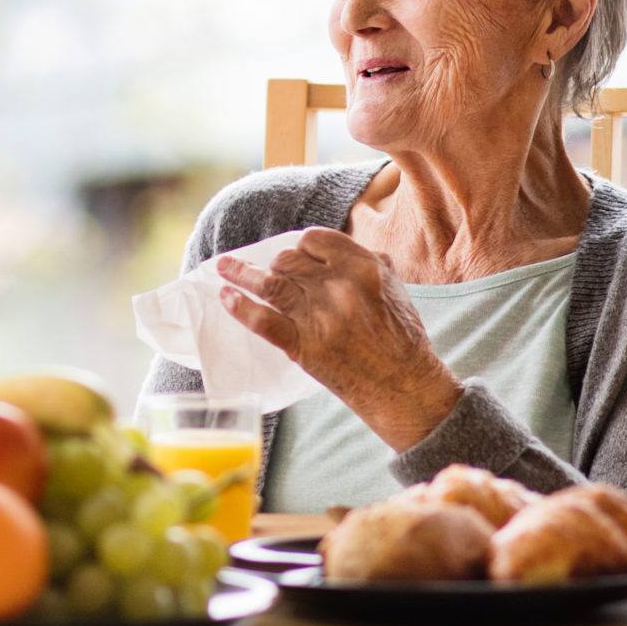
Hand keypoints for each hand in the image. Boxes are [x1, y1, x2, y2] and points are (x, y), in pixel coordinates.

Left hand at [217, 227, 460, 452]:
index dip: (302, 246)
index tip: (298, 255)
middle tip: (270, 271)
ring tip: (223, 267)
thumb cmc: (402, 338)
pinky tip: (226, 298)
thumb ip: (367, 262)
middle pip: (288, 260)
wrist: (403, 386)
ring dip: (241, 273)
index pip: (315, 239)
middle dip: (275, 263)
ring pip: (270, 284)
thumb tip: (336, 249)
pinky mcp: (303, 346)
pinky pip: (263, 321)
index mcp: (363, 267)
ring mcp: (317, 317)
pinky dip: (241, 307)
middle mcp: (337, 287)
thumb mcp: (394, 286)